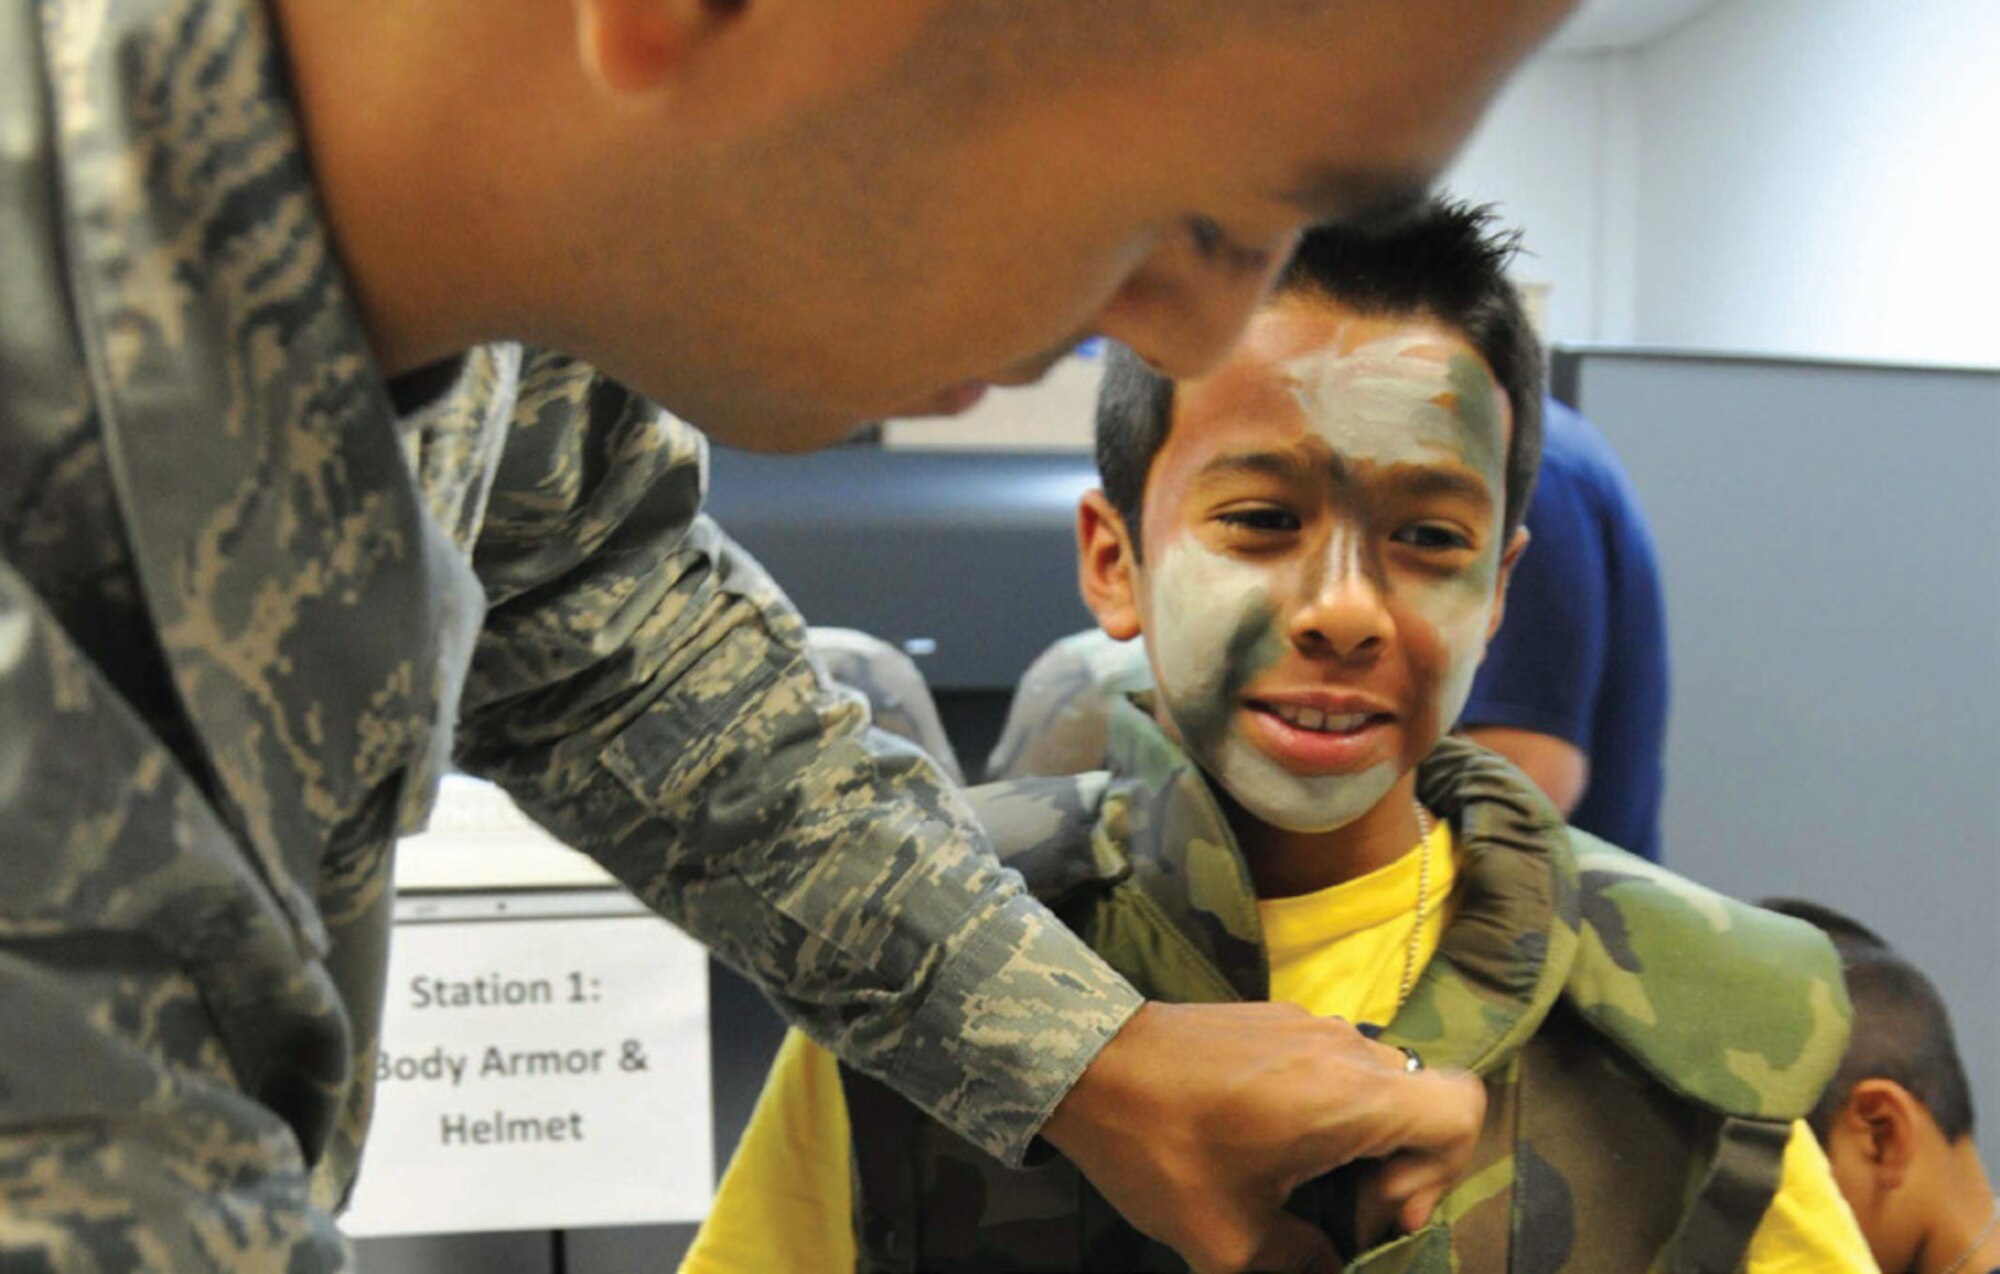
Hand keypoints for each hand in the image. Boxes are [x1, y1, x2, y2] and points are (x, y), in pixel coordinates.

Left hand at [1040, 1001, 1485, 1272]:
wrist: (1083, 1063)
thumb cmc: (1159, 1151)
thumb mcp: (1229, 1239)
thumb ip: (1301, 1263)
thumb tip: (1330, 1268)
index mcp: (1350, 1095)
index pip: (1462, 1108)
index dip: (1442, 1172)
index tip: (1372, 1208)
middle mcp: (1344, 1049)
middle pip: (1422, 1104)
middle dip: (1397, 1167)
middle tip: (1335, 1210)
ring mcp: (1309, 1025)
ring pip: (1377, 1085)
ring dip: (1359, 1138)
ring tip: (1298, 1181)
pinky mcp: (1274, 1018)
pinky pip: (1332, 1066)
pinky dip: (1324, 1109)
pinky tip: (1264, 1143)